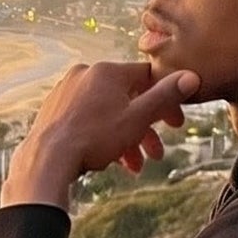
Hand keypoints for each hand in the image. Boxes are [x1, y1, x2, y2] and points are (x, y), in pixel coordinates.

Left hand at [4, 59, 200, 204]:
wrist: (46, 160)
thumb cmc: (93, 138)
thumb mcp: (138, 119)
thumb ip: (165, 97)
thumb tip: (191, 76)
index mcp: (107, 72)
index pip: (148, 78)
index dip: (166, 101)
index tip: (176, 124)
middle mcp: (85, 75)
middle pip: (127, 99)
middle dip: (145, 129)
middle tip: (157, 153)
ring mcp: (67, 92)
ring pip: (107, 113)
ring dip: (126, 139)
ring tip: (135, 166)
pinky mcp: (54, 110)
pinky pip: (88, 120)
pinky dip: (103, 137)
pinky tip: (110, 159)